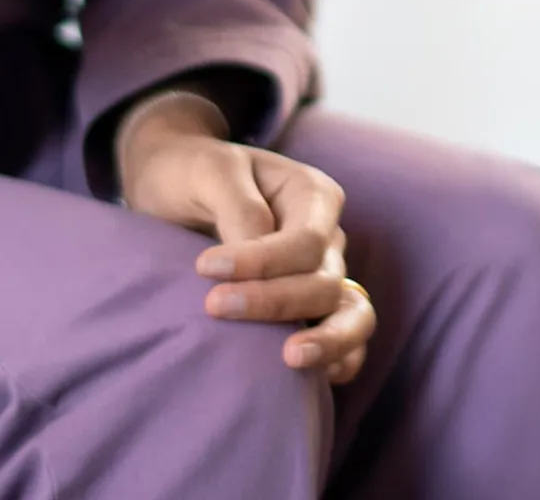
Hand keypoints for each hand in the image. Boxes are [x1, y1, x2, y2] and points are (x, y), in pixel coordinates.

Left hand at [118, 96, 373, 382]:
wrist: (173, 189)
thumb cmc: (191, 175)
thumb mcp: (210, 173)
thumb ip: (239, 206)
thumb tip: (257, 249)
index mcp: (312, 195)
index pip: (306, 240)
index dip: (262, 261)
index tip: (203, 269)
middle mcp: (327, 236)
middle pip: (324, 280)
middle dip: (276, 301)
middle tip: (214, 307)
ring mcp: (322, 274)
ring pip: (351, 313)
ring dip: (327, 340)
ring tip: (289, 360)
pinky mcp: (306, 309)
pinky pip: (344, 338)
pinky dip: (340, 360)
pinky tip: (313, 381)